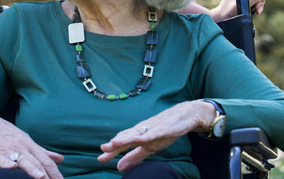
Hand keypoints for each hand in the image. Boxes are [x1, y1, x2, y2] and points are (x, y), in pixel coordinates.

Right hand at [0, 113, 63, 178]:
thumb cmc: (5, 133)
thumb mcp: (26, 140)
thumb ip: (43, 152)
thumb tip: (60, 159)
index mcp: (30, 144)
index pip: (46, 160)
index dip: (55, 172)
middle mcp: (21, 146)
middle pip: (37, 162)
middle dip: (47, 175)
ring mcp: (8, 149)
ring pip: (22, 160)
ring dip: (32, 169)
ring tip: (41, 177)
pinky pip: (1, 159)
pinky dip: (7, 163)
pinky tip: (12, 167)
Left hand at [98, 101, 214, 171]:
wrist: (183, 116)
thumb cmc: (164, 131)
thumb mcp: (149, 148)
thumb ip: (134, 157)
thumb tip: (118, 167)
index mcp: (138, 136)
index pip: (122, 144)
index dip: (111, 151)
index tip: (100, 159)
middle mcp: (142, 130)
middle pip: (126, 137)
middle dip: (114, 144)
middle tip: (103, 150)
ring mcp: (152, 128)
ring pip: (136, 134)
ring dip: (125, 138)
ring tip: (114, 143)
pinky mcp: (163, 128)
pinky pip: (152, 133)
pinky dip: (145, 136)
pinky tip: (138, 139)